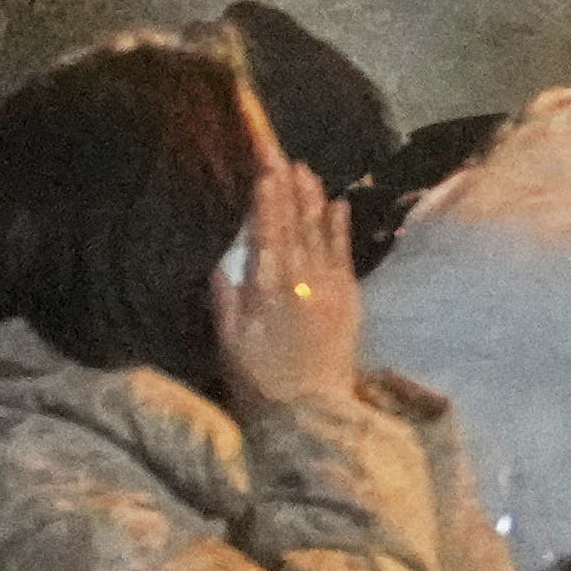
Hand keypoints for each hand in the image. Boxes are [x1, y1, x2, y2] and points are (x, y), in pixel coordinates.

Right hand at [219, 151, 364, 410]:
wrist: (313, 417)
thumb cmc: (261, 384)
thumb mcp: (230, 346)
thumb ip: (226, 302)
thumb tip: (221, 263)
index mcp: (269, 292)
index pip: (268, 234)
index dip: (267, 198)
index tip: (265, 167)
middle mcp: (303, 283)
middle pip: (295, 224)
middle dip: (289, 186)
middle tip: (283, 153)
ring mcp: (330, 289)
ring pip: (320, 233)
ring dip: (313, 198)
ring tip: (307, 168)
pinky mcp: (349, 300)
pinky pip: (344, 254)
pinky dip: (340, 227)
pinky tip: (338, 203)